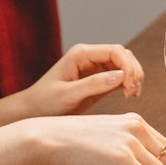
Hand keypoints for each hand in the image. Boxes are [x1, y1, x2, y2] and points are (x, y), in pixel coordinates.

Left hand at [19, 43, 144, 116]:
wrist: (32, 113)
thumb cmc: (45, 103)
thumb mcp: (67, 95)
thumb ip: (93, 85)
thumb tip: (121, 76)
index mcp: (81, 54)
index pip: (115, 51)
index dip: (128, 66)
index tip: (130, 86)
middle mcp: (90, 57)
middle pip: (123, 55)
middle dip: (133, 71)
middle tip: (133, 92)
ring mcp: (94, 68)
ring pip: (124, 65)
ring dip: (133, 77)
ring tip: (133, 95)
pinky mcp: (97, 81)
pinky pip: (119, 77)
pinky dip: (128, 84)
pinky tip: (130, 95)